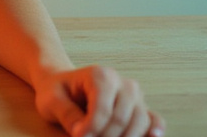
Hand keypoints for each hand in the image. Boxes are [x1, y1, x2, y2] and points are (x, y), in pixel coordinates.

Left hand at [33, 65, 164, 136]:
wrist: (65, 88)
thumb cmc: (57, 93)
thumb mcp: (51, 101)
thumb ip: (66, 114)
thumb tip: (82, 132)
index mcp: (100, 75)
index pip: (103, 108)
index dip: (91, 128)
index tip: (77, 136)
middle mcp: (122, 83)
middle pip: (123, 117)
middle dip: (106, 136)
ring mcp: (135, 96)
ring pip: (141, 120)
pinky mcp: (141, 108)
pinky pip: (154, 120)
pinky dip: (154, 130)